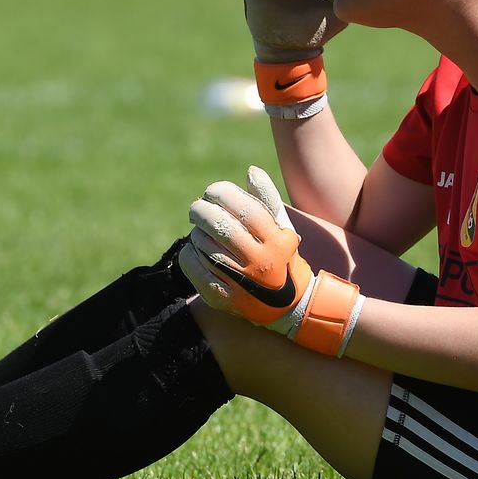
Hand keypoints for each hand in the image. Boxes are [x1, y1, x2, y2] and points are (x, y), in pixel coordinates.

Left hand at [177, 166, 363, 355]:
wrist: (288, 307)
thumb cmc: (281, 257)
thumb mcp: (282, 228)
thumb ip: (267, 198)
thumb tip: (251, 171)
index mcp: (278, 241)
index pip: (245, 209)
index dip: (223, 193)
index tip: (212, 191)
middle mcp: (261, 264)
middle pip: (221, 227)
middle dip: (202, 210)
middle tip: (197, 208)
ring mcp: (241, 284)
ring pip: (204, 245)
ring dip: (197, 232)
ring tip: (200, 231)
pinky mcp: (222, 299)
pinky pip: (193, 267)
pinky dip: (189, 253)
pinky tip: (196, 250)